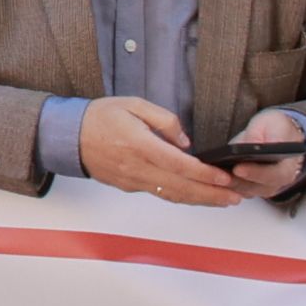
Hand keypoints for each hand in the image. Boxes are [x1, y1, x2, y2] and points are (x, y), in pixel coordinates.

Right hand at [73, 99, 236, 201]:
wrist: (69, 137)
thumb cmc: (100, 117)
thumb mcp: (133, 104)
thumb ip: (163, 119)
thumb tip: (185, 141)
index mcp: (140, 145)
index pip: (179, 165)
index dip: (204, 174)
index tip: (224, 177)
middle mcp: (138, 168)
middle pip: (181, 187)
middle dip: (212, 194)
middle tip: (236, 197)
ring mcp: (134, 180)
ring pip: (173, 196)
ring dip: (201, 201)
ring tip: (224, 201)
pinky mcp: (130, 186)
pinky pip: (161, 194)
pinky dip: (183, 198)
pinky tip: (198, 196)